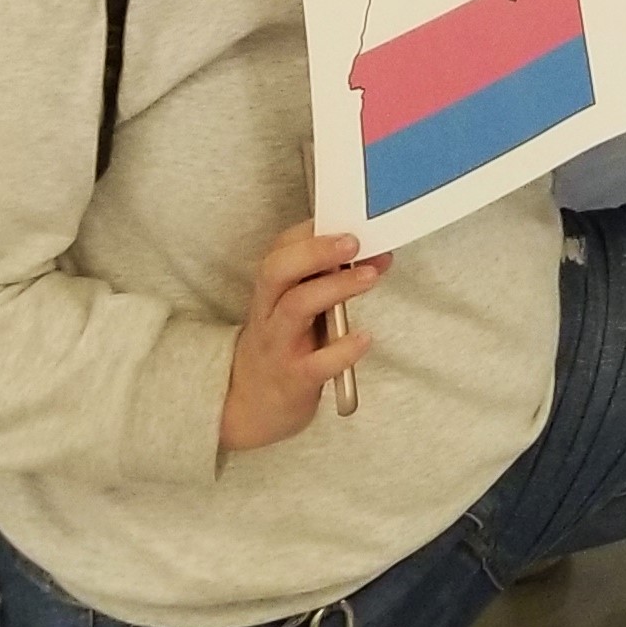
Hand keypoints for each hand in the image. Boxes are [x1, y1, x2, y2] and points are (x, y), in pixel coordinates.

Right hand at [216, 221, 385, 453]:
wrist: (251, 405)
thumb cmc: (283, 344)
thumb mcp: (293, 307)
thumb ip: (325, 280)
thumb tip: (374, 253)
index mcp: (271, 290)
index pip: (280, 248)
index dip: (312, 231)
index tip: (346, 221)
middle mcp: (269, 313)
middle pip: (278, 270)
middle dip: (316, 251)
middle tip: (354, 242)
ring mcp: (279, 345)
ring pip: (295, 307)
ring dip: (335, 288)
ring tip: (370, 276)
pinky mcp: (294, 379)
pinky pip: (316, 363)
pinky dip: (343, 350)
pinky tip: (364, 338)